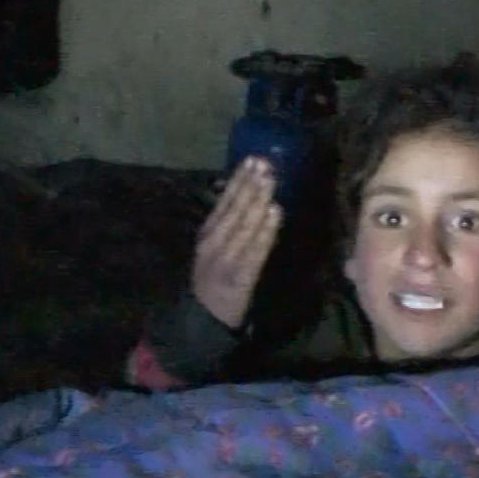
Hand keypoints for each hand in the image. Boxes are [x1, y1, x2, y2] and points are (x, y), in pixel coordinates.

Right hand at [192, 157, 282, 329]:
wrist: (203, 317)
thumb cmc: (213, 279)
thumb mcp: (212, 249)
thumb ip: (226, 226)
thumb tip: (247, 196)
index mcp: (207, 234)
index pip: (224, 202)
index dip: (237, 180)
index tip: (251, 159)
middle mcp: (214, 243)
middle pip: (235, 209)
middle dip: (251, 185)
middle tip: (266, 164)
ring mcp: (226, 259)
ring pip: (245, 225)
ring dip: (259, 200)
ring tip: (270, 181)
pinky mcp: (241, 275)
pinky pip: (256, 249)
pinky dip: (265, 230)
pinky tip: (275, 212)